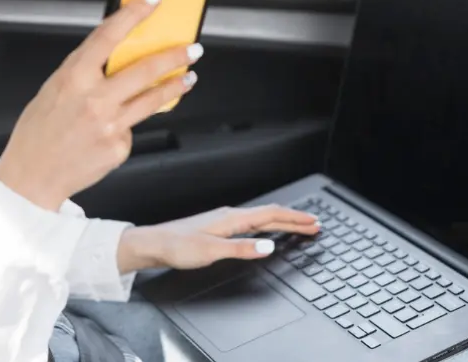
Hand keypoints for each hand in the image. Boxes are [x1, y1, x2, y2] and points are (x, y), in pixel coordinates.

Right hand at [0, 0, 202, 209]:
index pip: (109, 35)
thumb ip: (84, 72)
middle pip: (145, 69)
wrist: (31, 178)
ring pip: (153, 98)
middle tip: (192, 49)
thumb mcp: (54, 90)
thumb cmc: (38, 133)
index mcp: (73, 77)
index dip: (134, 13)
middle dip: (174, 56)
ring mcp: (109, 124)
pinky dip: (131, 124)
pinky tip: (119, 128)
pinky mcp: (118, 146)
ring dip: (175, 85)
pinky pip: (133, 128)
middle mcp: (94, 98)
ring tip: (187, 78)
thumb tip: (114, 55)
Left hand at [117, 205, 320, 272]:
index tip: (314, 222)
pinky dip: (267, 226)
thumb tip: (268, 246)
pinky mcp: (218, 227)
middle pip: (269, 215)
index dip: (295, 219)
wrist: (152, 243)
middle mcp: (230, 215)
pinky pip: (251, 223)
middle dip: (294, 219)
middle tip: (315, 224)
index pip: (271, 215)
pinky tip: (266, 230)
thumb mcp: (211, 251)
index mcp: (232, 218)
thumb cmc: (176, 246)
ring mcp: (224, 220)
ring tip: (298, 225)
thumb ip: (241, 249)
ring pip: (261, 218)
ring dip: (282, 222)